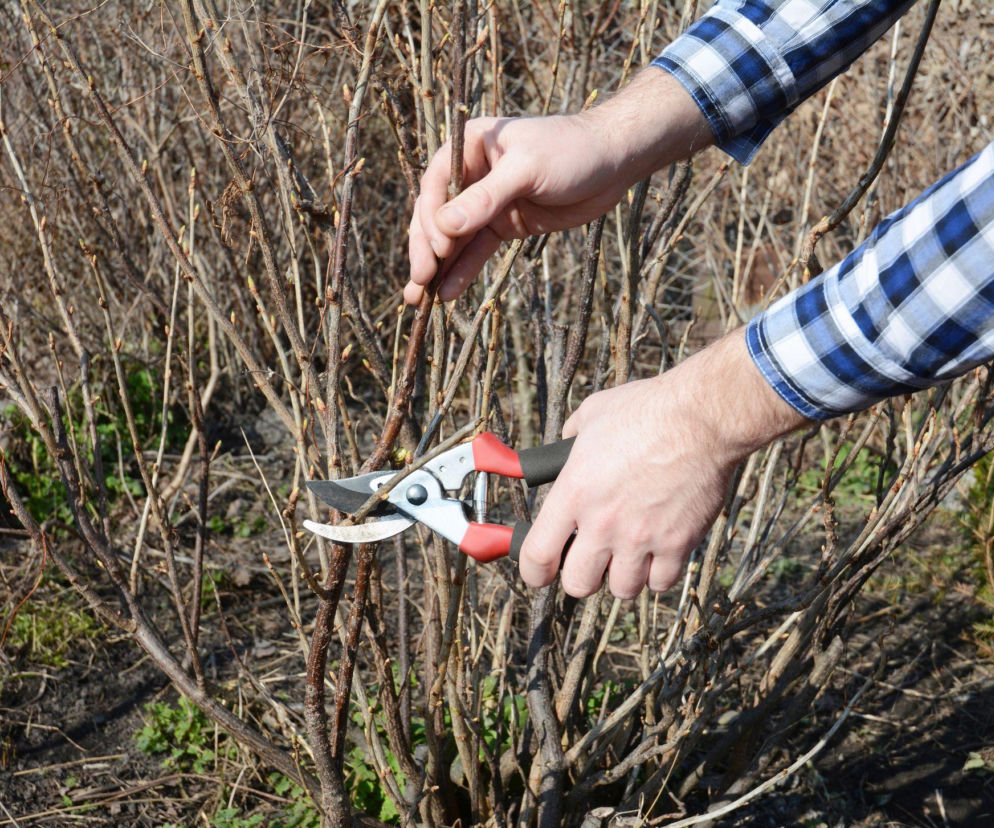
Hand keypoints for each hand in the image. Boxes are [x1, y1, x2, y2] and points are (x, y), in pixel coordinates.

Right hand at [405, 69, 712, 303]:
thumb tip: (445, 227)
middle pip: (437, 215)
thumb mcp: (527, 170)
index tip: (438, 250)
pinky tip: (448, 294)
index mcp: (469, 147)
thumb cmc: (571, 150)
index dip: (430, 220)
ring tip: (418, 300)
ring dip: (437, 267)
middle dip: (427, 250)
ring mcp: (487, 202)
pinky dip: (463, 271)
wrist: (614, 162)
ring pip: (454, 238)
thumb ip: (486, 198)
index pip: (436, 187)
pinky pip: (477, 250)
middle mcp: (472, 174)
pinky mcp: (504, 224)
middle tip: (419, 283)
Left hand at [518, 331, 807, 598]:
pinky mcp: (678, 544)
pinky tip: (658, 551)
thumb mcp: (593, 415)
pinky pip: (661, 582)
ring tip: (628, 552)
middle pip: (577, 584)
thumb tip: (564, 447)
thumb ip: (571, 439)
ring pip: (622, 589)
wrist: (702, 417)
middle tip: (590, 559)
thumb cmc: (648, 410)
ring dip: (622, 575)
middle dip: (580, 575)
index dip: (533, 571)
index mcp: (574, 492)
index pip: (537, 555)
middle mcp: (603, 523)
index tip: (538, 572)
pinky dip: (658, 573)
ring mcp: (641, 537)